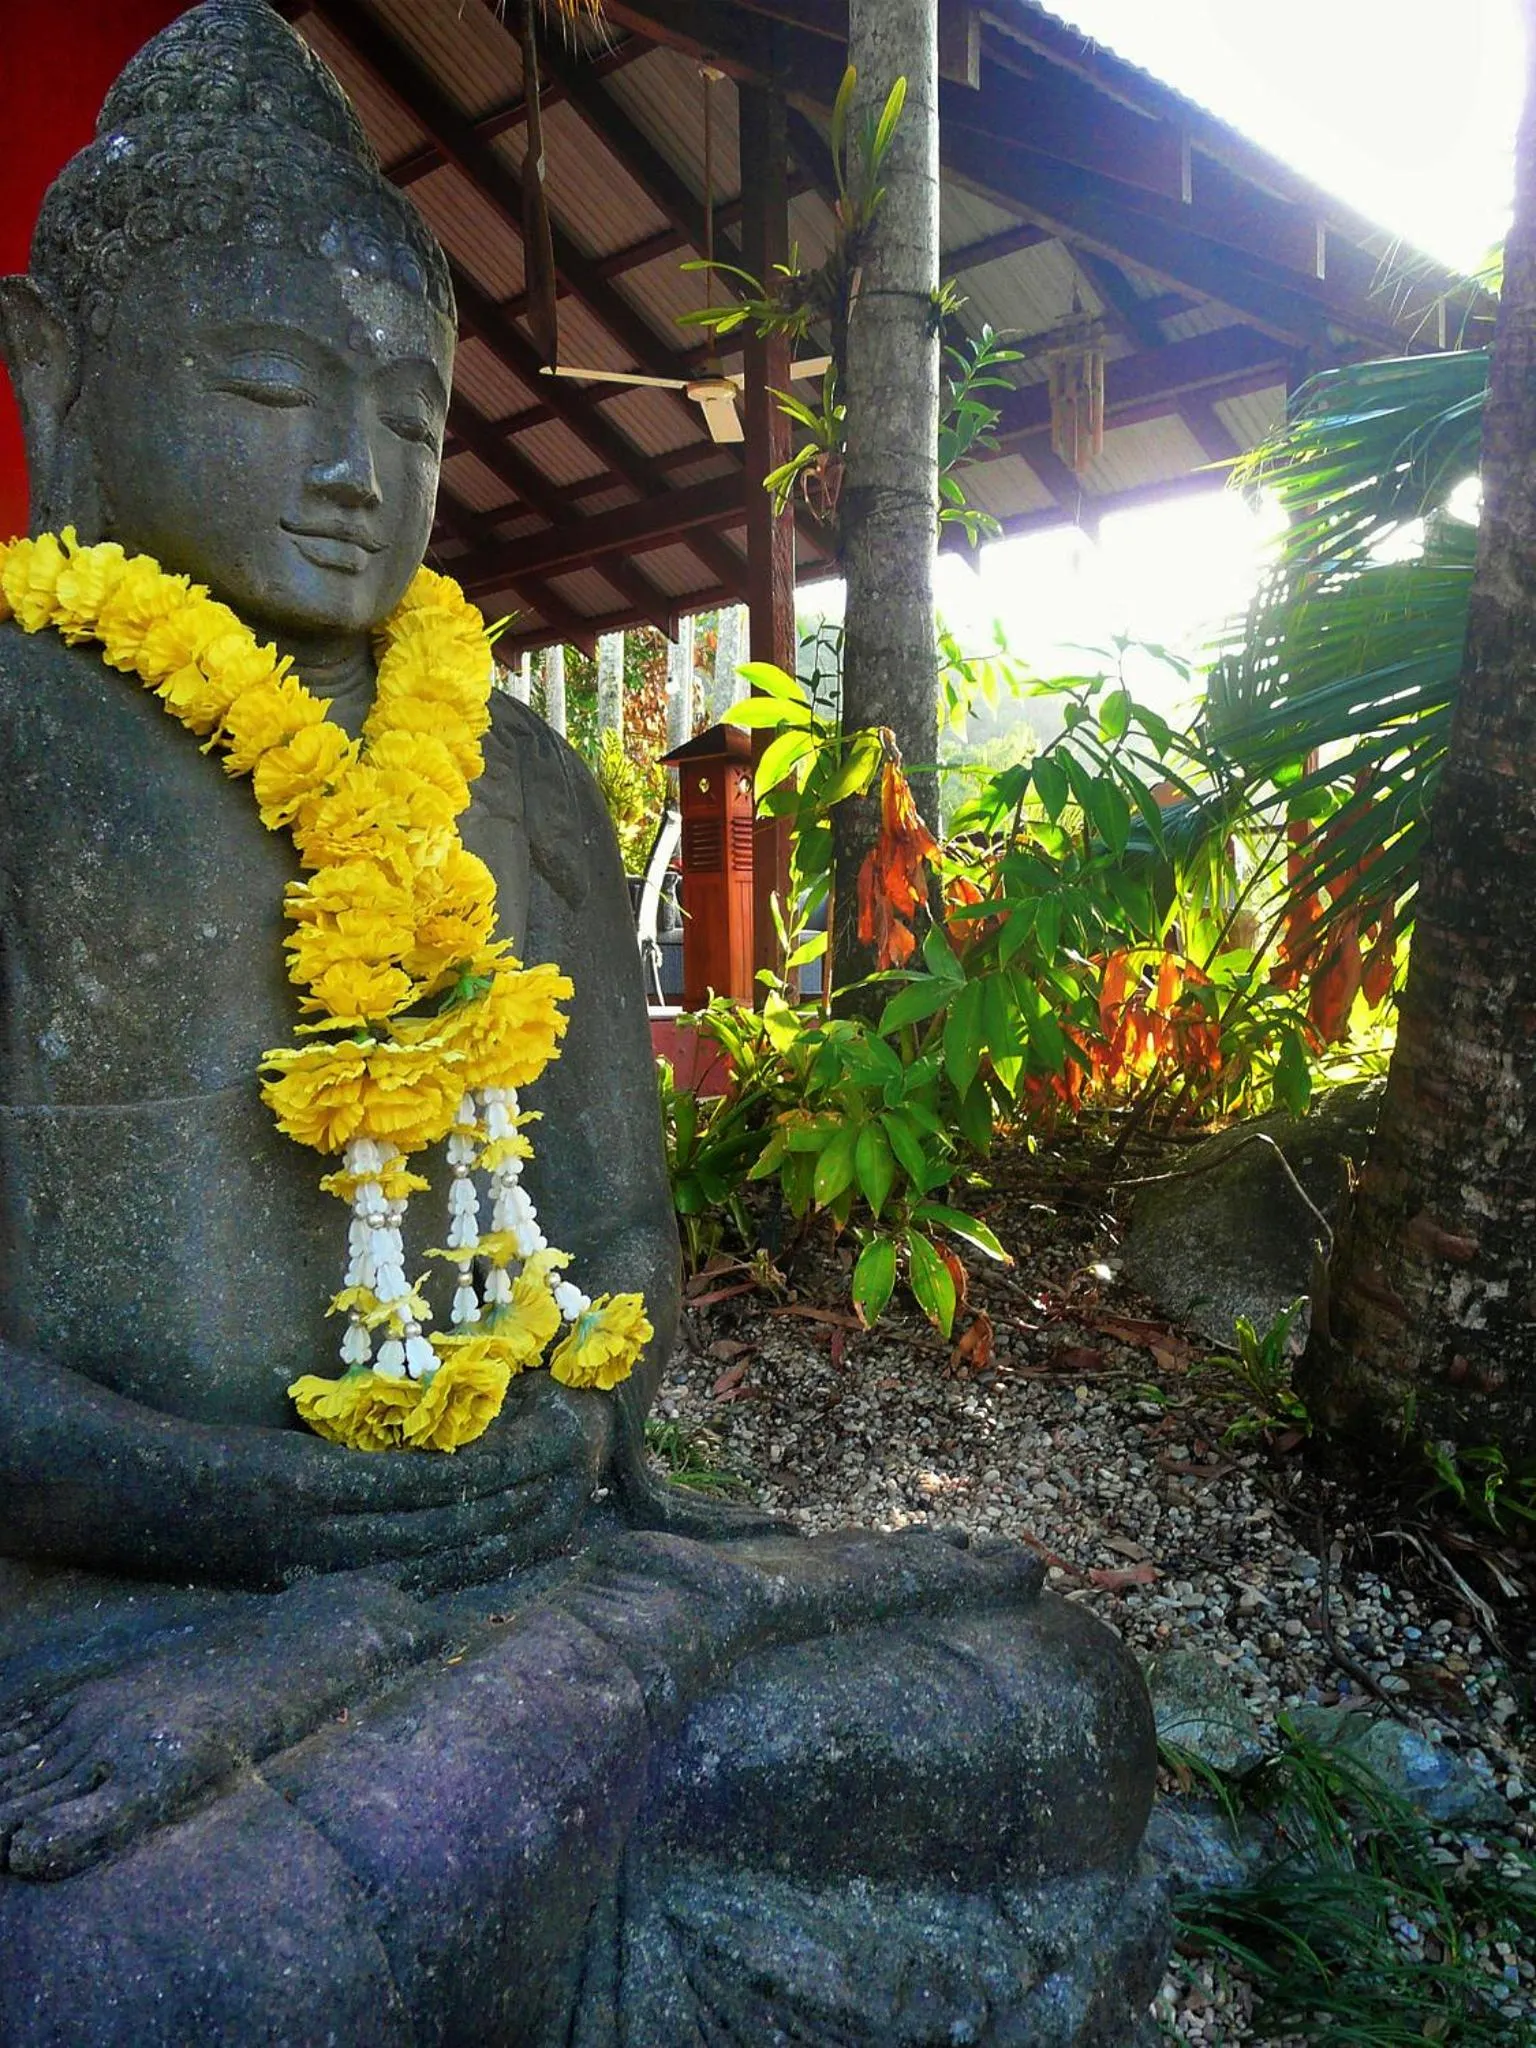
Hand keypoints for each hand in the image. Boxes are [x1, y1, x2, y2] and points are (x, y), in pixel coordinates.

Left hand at [0, 1345, 613, 1588]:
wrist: (112, 1491)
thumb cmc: (187, 1504)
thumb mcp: (273, 1516)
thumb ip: (334, 1513)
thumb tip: (395, 1487)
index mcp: (337, 1575)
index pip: (445, 1572)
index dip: (510, 1550)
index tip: (563, 1524)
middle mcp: (342, 1564)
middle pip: (463, 1551)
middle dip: (532, 1522)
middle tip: (591, 1488)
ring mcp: (329, 1531)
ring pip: (448, 1521)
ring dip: (518, 1493)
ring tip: (571, 1458)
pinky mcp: (313, 1491)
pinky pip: (409, 1488)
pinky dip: (469, 1473)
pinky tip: (509, 1451)